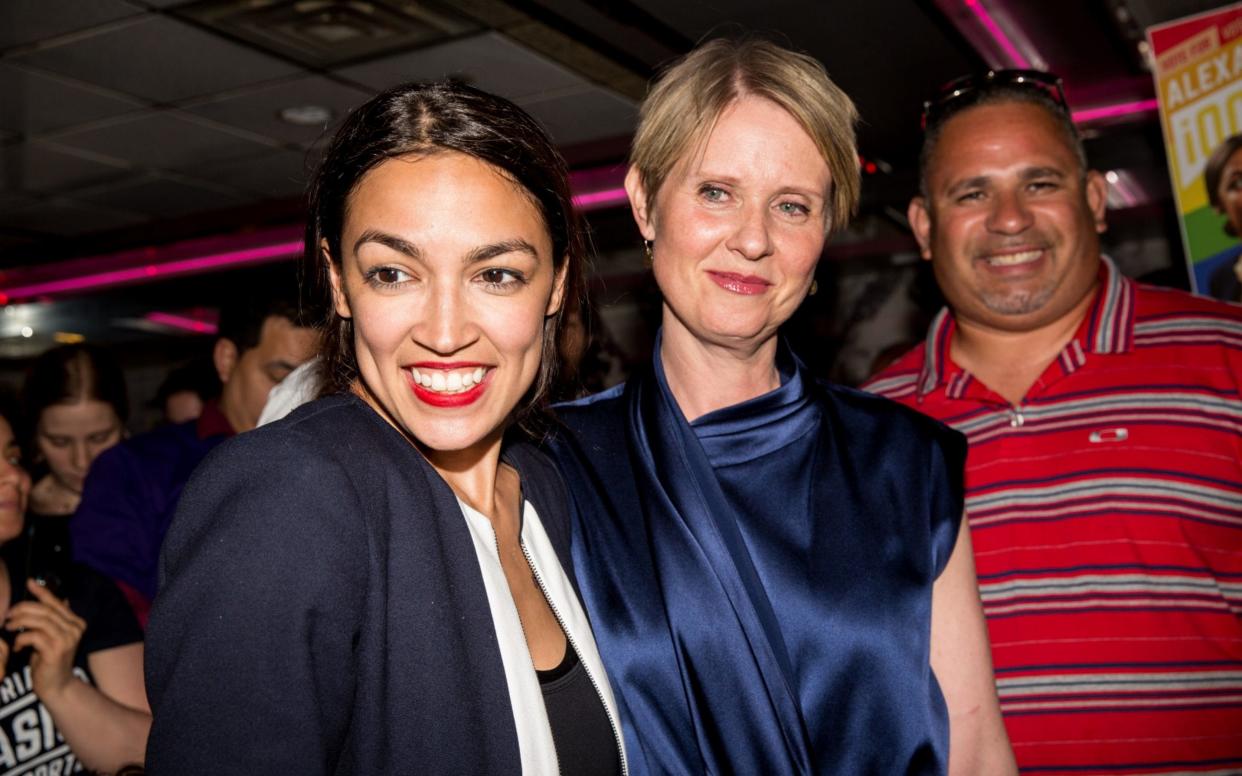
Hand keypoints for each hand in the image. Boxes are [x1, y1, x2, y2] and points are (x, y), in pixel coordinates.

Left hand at [5, 579, 84, 701]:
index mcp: (76, 623)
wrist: (57, 686)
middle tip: (8, 614)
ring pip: (40, 621)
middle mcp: (75, 629)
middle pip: (46, 610)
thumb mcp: (53, 637)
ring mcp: (67, 639)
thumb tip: (58, 599)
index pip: (57, 603)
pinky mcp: (56, 650)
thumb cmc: (50, 661)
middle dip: (24, 609)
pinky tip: (17, 646)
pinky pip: (34, 636)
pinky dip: (21, 639)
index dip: (42, 591)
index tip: (29, 582)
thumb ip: (55, 620)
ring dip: (20, 622)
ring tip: (9, 626)